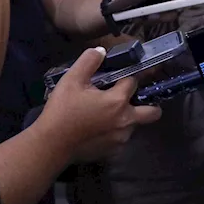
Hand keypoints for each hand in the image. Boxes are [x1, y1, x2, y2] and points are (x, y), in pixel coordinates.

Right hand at [41, 46, 161, 162]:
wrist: (51, 145)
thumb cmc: (62, 111)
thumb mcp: (71, 80)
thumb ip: (89, 61)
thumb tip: (101, 51)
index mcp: (118, 101)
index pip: (133, 82)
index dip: (126, 77)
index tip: (117, 77)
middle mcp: (125, 121)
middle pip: (152, 113)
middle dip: (148, 105)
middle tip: (129, 100)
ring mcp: (121, 139)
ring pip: (135, 125)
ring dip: (127, 118)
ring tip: (107, 114)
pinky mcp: (113, 152)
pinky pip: (122, 138)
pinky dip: (115, 132)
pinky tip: (99, 129)